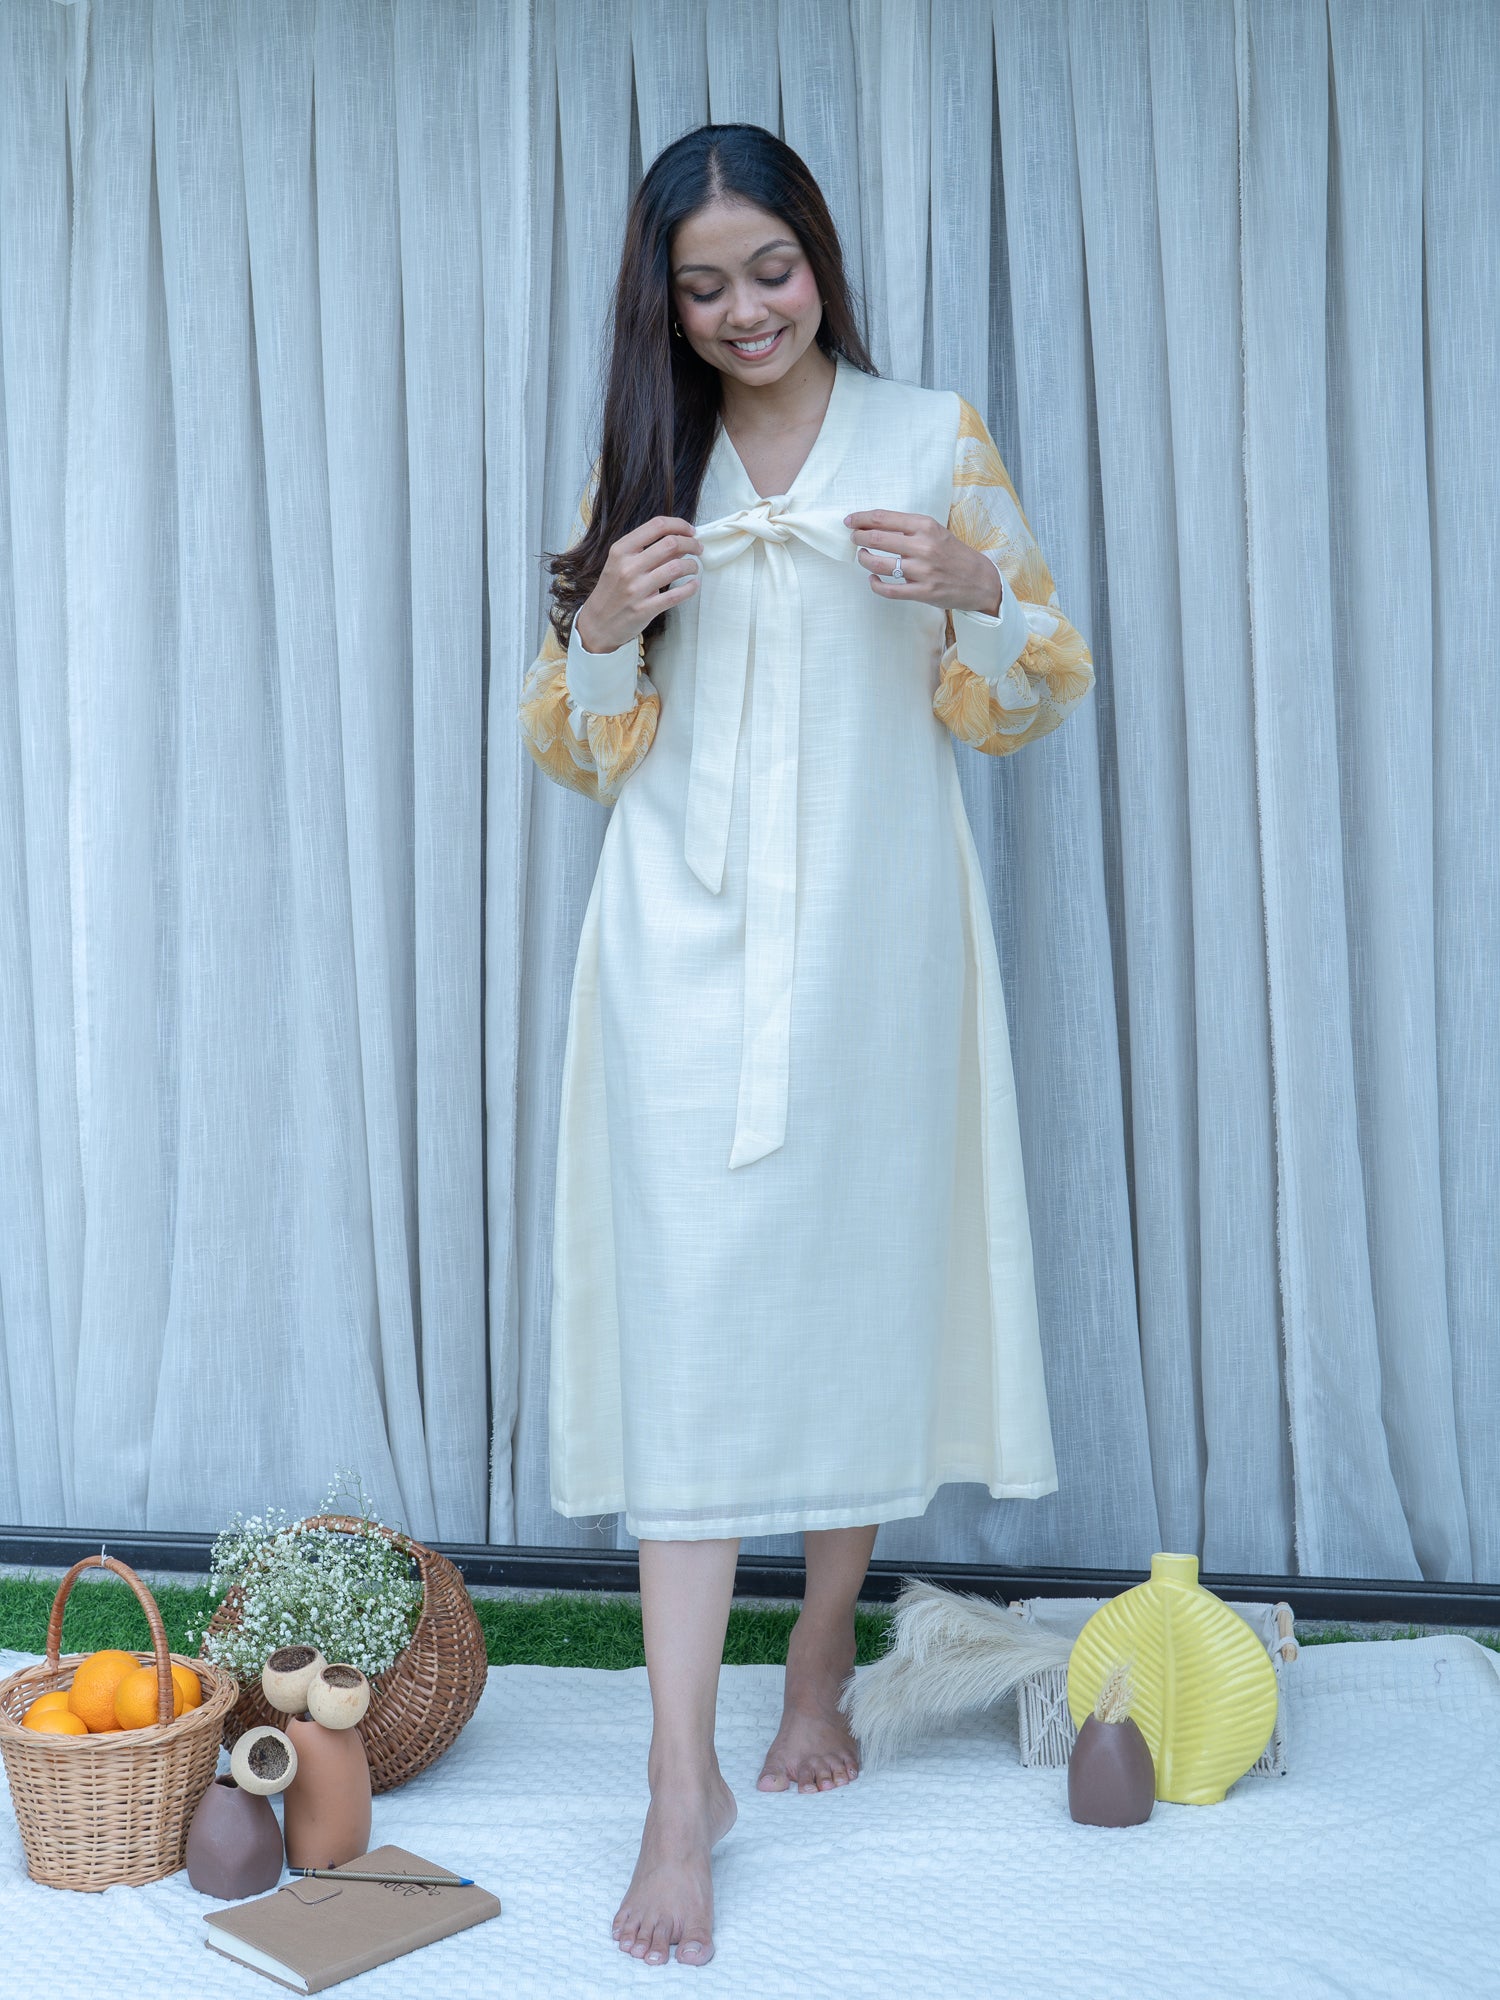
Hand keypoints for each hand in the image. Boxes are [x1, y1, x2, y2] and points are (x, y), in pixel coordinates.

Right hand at [574, 515, 702, 652]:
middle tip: (698, 548)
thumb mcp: (620, 563)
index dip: (679, 525)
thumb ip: (645, 550)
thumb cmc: (612, 590)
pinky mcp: (645, 609)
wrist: (598, 623)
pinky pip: (676, 595)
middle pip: (671, 544)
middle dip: (691, 544)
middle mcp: (628, 567)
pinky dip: (690, 588)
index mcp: (621, 550)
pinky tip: (693, 584)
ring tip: (694, 567)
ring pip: (676, 568)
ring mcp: (636, 589)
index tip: (690, 530)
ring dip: (692, 565)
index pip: (657, 526)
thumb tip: (678, 541)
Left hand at [844, 510, 1001, 615]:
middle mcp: (923, 546)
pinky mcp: (922, 592)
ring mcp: (922, 570)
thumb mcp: (935, 531)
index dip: (861, 518)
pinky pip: (888, 589)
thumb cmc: (953, 554)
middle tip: (854, 538)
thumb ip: (909, 528)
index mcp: (925, 526)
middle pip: (877, 538)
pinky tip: (873, 578)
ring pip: (878, 564)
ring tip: (862, 556)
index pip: (884, 518)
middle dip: (858, 537)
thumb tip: (875, 525)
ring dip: (864, 559)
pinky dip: (875, 584)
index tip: (849, 520)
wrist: (979, 580)